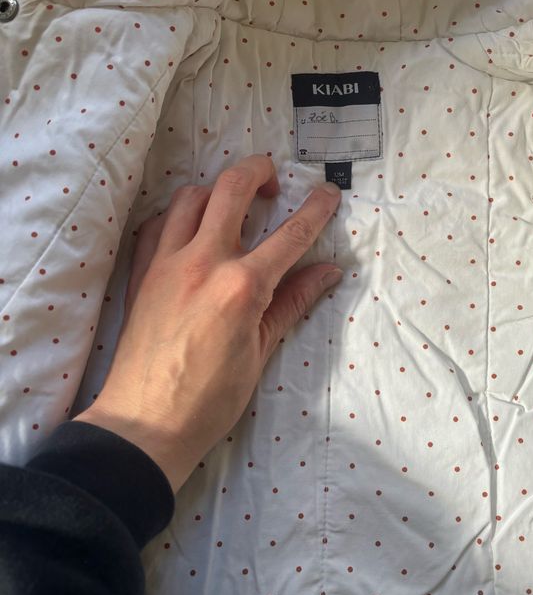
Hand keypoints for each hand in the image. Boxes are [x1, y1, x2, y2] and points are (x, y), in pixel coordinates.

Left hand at [73, 155, 342, 492]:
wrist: (144, 423)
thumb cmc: (210, 399)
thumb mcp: (261, 352)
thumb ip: (292, 303)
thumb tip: (327, 273)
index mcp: (242, 286)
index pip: (290, 234)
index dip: (315, 209)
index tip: (328, 193)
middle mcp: (203, 262)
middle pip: (231, 188)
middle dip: (258, 170)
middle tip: (273, 181)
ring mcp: (166, 263)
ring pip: (190, 197)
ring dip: (216, 191)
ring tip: (232, 208)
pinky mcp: (140, 272)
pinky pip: (157, 224)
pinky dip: (177, 217)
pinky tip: (190, 233)